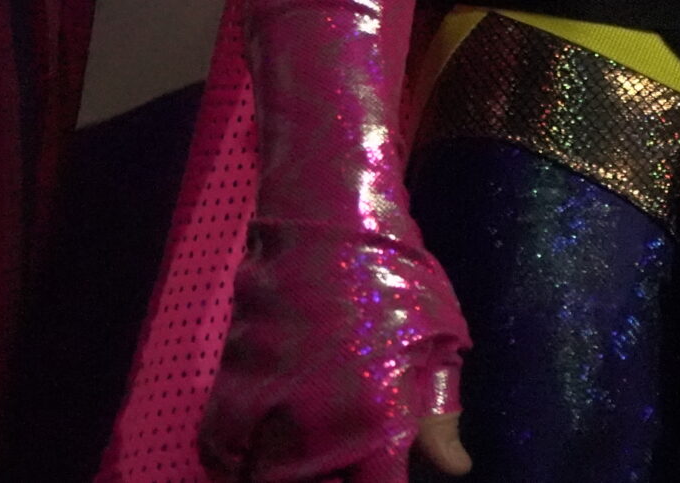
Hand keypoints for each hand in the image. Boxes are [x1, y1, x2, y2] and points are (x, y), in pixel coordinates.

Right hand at [199, 230, 469, 481]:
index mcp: (374, 417)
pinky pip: (223, 455)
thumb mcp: (438, 340)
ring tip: (311, 462)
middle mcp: (311, 426)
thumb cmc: (395, 278)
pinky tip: (265, 451)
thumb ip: (439, 415)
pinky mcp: (223, 394)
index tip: (384, 478)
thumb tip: (456, 468)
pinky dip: (240, 462)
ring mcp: (260, 411)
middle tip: (346, 467)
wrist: (324, 222)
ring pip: (260, 482)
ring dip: (285, 475)